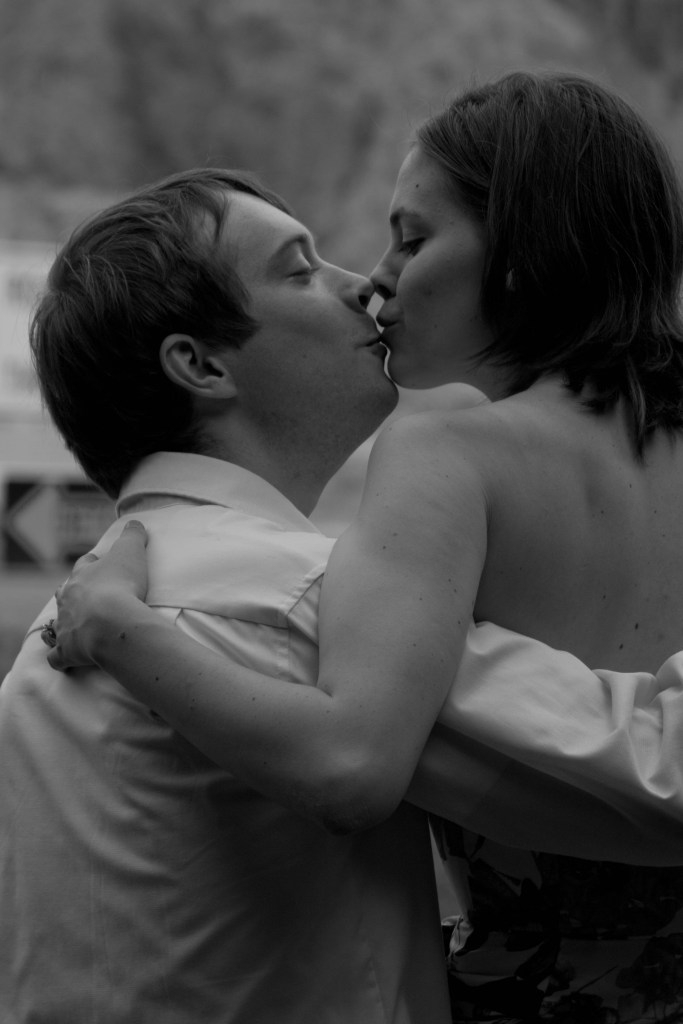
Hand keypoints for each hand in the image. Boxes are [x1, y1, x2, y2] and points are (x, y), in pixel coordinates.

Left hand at [47, 520, 148, 670]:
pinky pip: (58, 656)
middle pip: (65, 592)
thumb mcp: (131, 551)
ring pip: (58, 623)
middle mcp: (68, 599)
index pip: (85, 565)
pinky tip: (67, 658)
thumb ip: (133, 536)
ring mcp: (65, 626)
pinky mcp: (67, 650)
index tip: (98, 565)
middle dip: (73, 594)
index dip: (93, 565)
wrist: (110, 622)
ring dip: (66, 624)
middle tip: (87, 598)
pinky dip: (60, 657)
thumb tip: (135, 523)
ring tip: (78, 627)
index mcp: (83, 576)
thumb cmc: (121, 585)